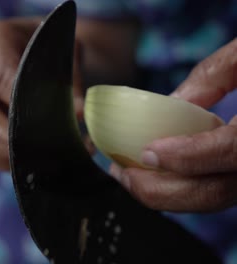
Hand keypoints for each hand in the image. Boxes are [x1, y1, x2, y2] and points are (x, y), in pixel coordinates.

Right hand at [0, 18, 83, 170]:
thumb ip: (70, 80)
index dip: (22, 103)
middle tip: (43, 155)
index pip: (0, 77)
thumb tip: (78, 114)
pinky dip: (8, 163)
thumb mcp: (67, 51)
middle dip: (7, 141)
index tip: (50, 123)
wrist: (39, 51)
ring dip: (9, 158)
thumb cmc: (52, 48)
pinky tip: (37, 163)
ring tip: (46, 163)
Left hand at [110, 39, 236, 211]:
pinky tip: (154, 174)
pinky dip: (181, 188)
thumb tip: (172, 102)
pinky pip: (216, 190)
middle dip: (160, 190)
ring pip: (214, 199)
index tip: (148, 152)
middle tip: (122, 173)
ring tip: (127, 176)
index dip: (188, 157)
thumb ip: (213, 75)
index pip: (232, 152)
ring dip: (165, 195)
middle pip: (216, 192)